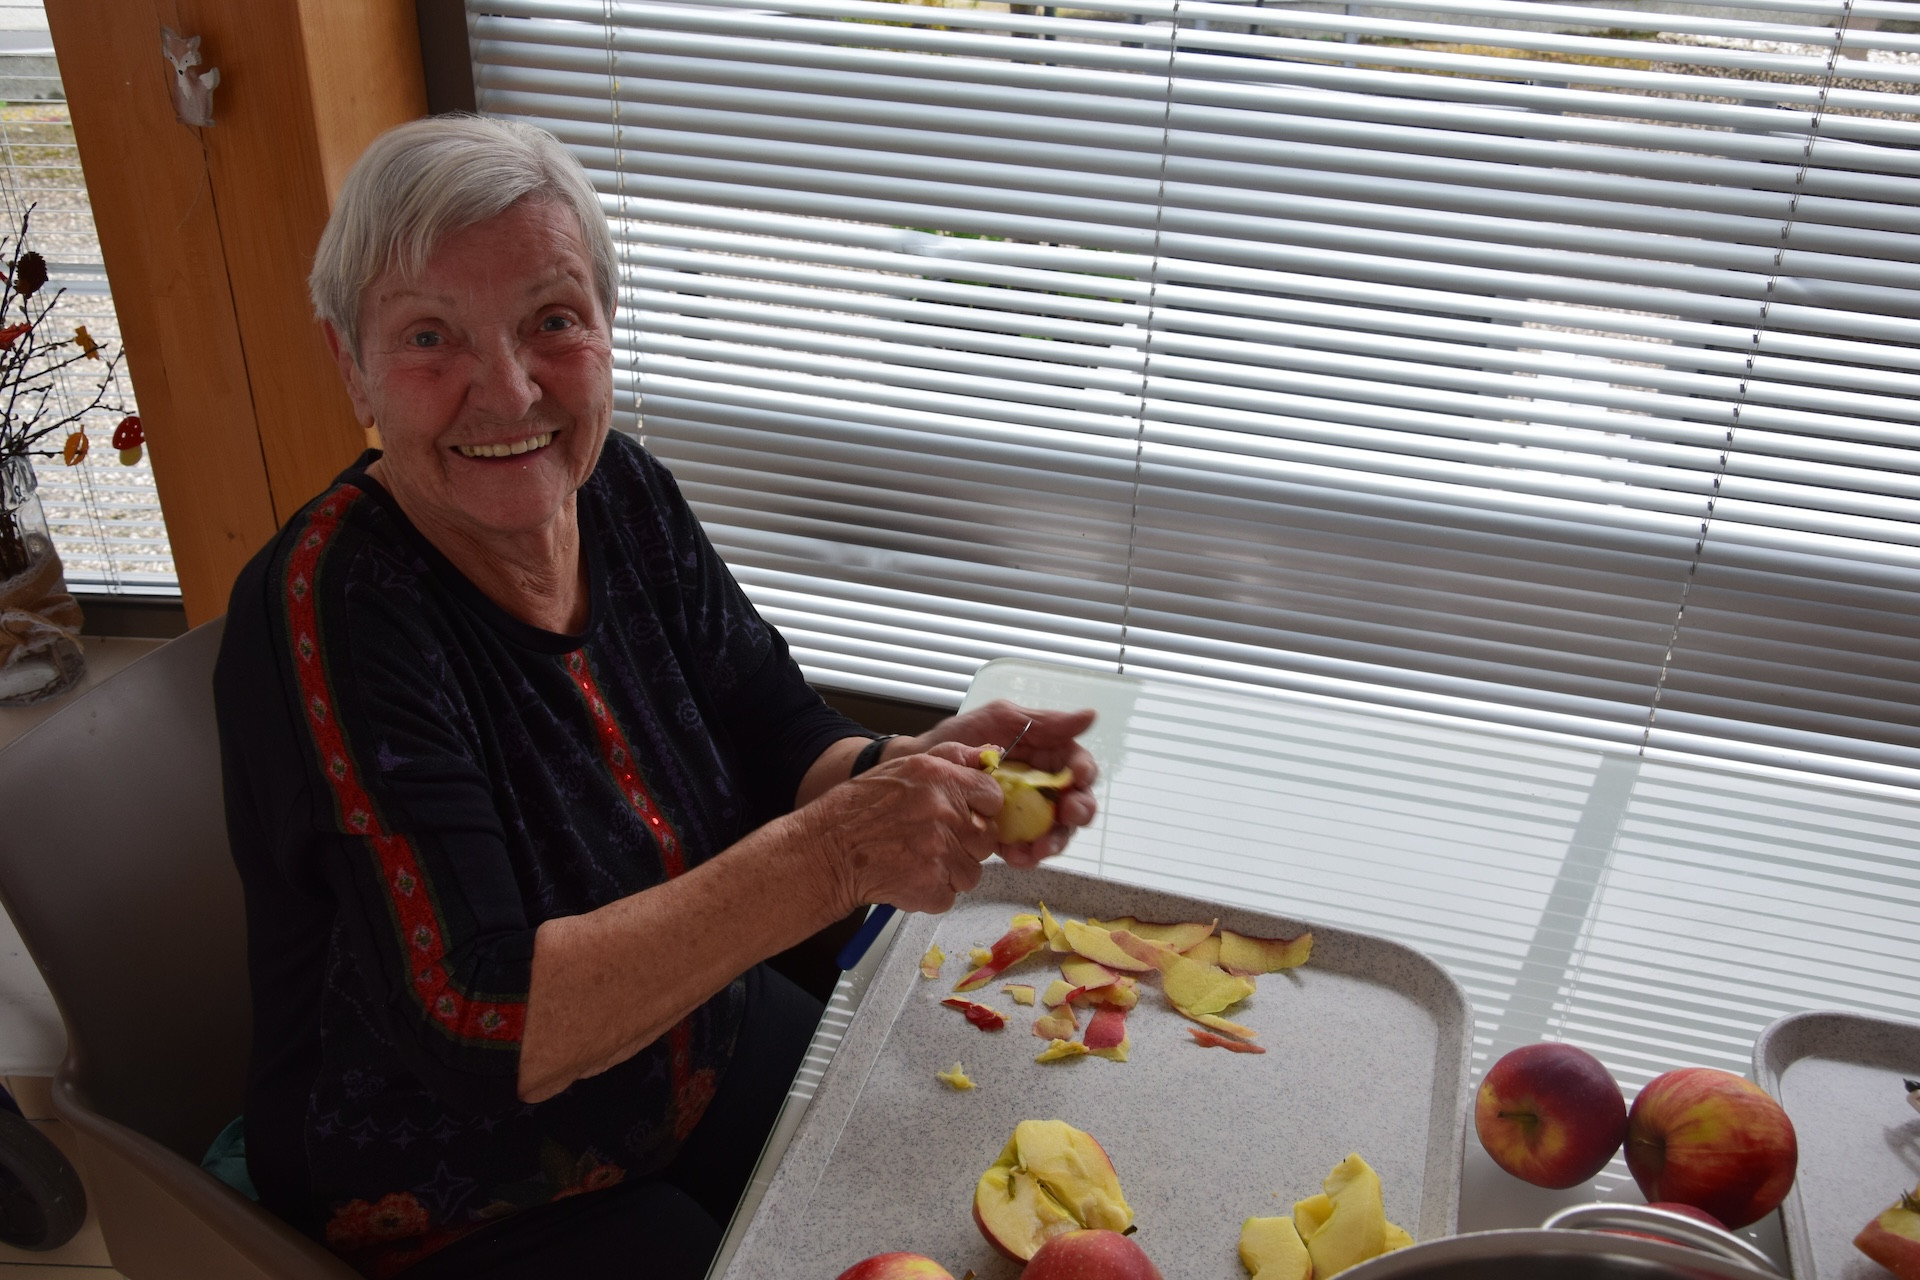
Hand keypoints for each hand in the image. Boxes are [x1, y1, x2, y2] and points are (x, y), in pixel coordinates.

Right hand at [802, 743, 1004, 915]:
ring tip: (918, 861)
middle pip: (986, 838)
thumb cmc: (857, 810)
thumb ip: (951, 758)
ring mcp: (938, 852)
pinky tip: (908, 878)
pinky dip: (930, 894)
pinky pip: (948, 896)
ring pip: (971, 873)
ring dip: (949, 872)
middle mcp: (943, 812)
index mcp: (939, 778)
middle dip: (966, 844)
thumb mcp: (903, 767)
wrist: (824, 851)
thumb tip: (987, 756)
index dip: (981, 809)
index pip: (992, 796)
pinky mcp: (929, 887)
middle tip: (935, 842)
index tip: (967, 815)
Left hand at [899, 700, 1097, 867]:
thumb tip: (1090, 716)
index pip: (1077, 764)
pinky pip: (1026, 849)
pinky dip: (1026, 855)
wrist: (918, 766)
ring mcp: (1026, 813)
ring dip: (1054, 841)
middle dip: (1078, 811)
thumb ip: (1044, 722)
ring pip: (1055, 831)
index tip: (1079, 776)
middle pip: (1075, 801)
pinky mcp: (1008, 835)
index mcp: (1045, 755)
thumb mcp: (1000, 720)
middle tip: (1068, 815)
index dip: (1085, 772)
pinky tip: (1017, 856)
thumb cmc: (959, 737)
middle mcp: (1041, 785)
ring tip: (1041, 847)